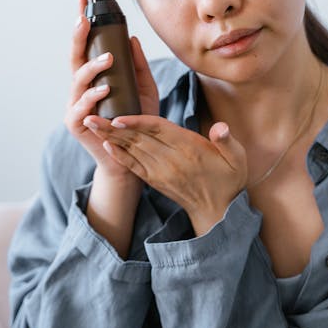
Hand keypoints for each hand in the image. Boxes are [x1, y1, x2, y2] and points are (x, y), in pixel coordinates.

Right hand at [64, 0, 159, 179]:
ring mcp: (75, 106)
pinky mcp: (76, 124)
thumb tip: (133, 39)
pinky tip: (104, 89)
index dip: (82, 24)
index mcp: (94, 77)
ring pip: (78, 80)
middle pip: (75, 57)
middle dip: (78, 36)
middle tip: (85, 19)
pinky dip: (92, 97)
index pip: (86, 45)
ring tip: (108, 59)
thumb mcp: (143, 89)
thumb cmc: (135, 121)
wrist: (133, 158)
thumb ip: (138, 67)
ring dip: (92, 67)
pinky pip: (81, 107)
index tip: (83, 0)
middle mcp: (81, 88)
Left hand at [83, 114, 247, 232]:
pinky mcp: (155, 180)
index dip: (137, 122)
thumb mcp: (237, 158)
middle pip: (138, 139)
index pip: (159, 131)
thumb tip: (221, 128)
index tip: (118, 116)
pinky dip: (119, 156)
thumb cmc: (229, 178)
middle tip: (90, 115)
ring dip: (110, 137)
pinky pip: (133, 166)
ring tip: (91, 124)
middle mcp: (170, 161)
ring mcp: (160, 172)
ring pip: (132, 150)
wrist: (218, 212)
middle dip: (112, 127)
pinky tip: (106, 145)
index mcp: (189, 149)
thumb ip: (227, 140)